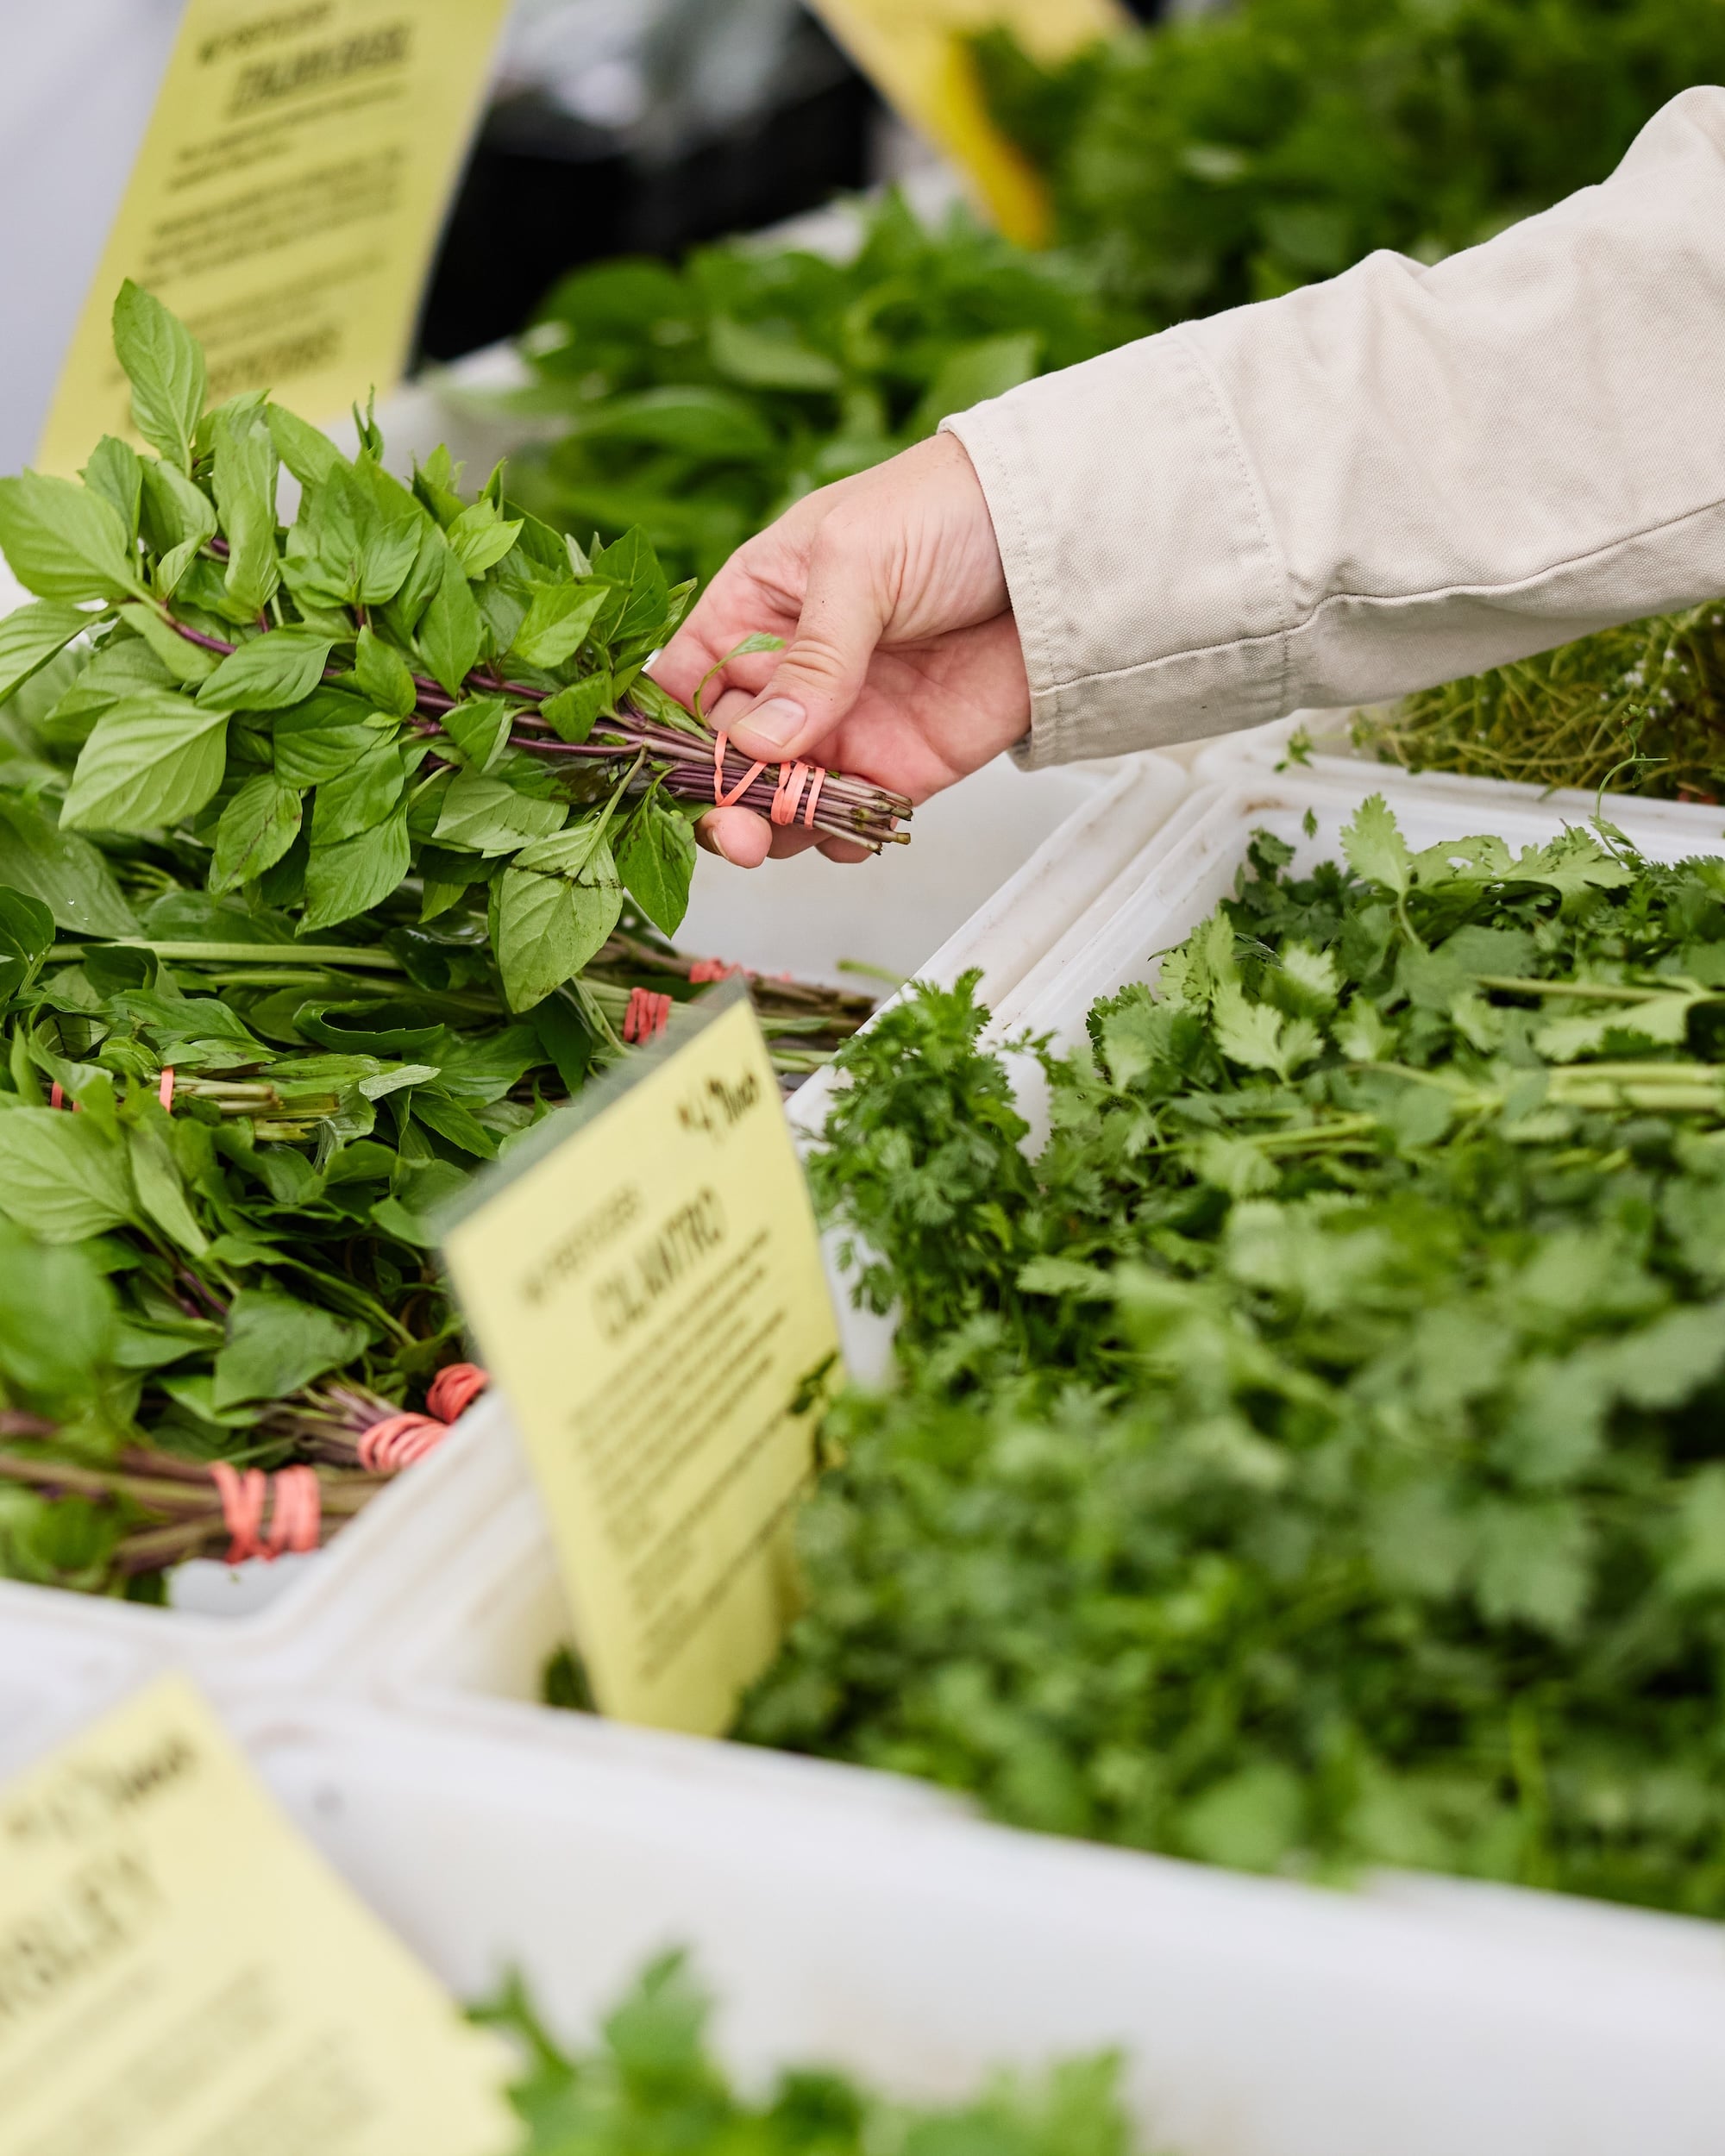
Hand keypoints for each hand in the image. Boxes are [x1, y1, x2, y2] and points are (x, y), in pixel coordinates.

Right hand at [650, 432, 1027, 866]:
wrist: (1058, 538)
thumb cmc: (945, 509)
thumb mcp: (857, 561)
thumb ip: (811, 657)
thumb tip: (758, 743)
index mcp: (753, 611)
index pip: (683, 686)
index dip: (664, 734)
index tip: (662, 775)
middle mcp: (788, 676)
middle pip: (722, 759)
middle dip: (718, 801)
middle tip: (733, 829)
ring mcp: (843, 724)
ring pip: (780, 801)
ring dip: (773, 827)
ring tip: (781, 831)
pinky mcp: (902, 763)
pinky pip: (849, 819)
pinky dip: (838, 838)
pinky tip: (842, 831)